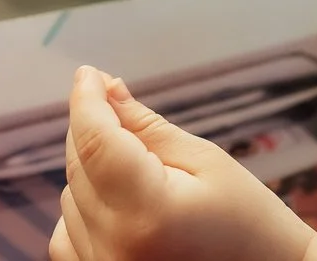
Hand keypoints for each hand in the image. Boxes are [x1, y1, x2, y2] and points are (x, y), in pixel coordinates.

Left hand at [51, 65, 316, 260]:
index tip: (89, 73)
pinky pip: (66, 236)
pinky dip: (82, 211)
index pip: (95, 141)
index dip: (86, 100)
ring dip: (92, 172)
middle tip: (120, 109)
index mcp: (148, 211)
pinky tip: (117, 202)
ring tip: (140, 171)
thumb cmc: (250, 221)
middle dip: (94, 130)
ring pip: (70, 197)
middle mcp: (115, 246)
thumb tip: (107, 90)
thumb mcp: (206, 161)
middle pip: (78, 166)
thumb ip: (148, 127)